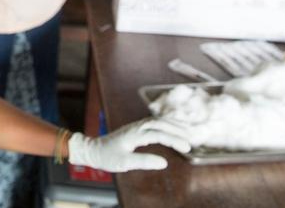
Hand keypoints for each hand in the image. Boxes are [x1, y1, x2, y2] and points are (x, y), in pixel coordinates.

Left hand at [67, 119, 190, 171]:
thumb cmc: (107, 157)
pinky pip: (153, 122)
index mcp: (134, 134)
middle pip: (160, 124)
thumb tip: (164, 163)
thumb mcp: (124, 163)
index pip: (159, 134)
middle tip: (192, 140)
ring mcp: (135, 126)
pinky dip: (166, 124)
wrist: (92, 149)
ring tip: (187, 132)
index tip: (186, 148)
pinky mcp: (135, 128)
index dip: (174, 140)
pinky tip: (173, 128)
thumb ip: (144, 161)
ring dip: (173, 125)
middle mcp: (136, 127)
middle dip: (177, 130)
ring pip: (157, 121)